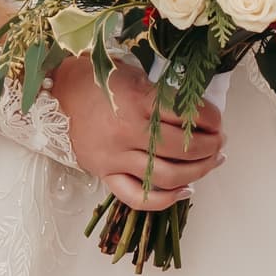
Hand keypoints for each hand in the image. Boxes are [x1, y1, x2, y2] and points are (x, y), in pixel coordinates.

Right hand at [53, 61, 228, 205]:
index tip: (218, 121)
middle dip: (210, 147)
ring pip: (167, 176)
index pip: (187, 115)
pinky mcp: (105, 174)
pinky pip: (138, 197)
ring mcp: (115, 157)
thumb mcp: (133, 76)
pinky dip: (166, 200)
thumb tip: (198, 114)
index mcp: (136, 101)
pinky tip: (186, 191)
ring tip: (212, 163)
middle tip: (220, 142)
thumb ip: (163, 95)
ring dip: (198, 172)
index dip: (212, 120)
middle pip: (182, 149)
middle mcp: (126, 132)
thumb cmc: (96, 79)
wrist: (54, 93)